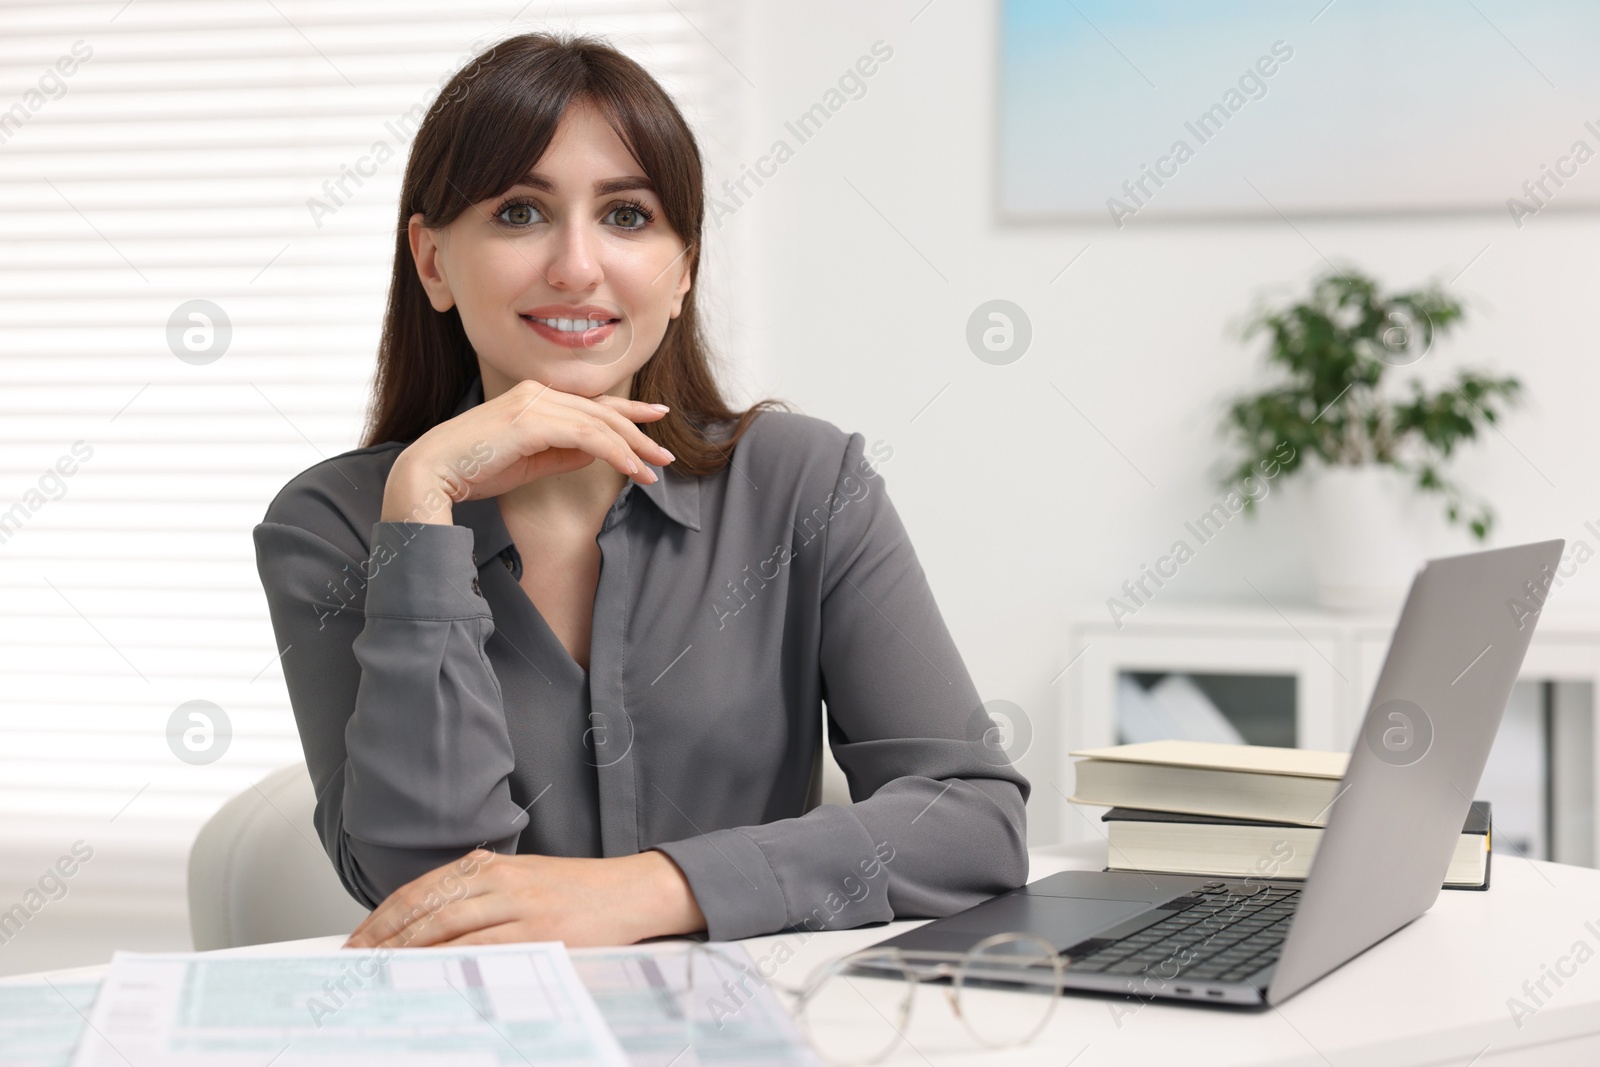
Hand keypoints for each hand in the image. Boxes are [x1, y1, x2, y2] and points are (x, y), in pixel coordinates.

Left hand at [341, 848, 705, 948]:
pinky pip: (481, 948)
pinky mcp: (536, 931)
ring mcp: (517, 904)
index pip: (422, 888)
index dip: (384, 916)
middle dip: (383, 936)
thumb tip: (429, 929)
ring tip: (377, 971)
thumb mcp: (524, 880)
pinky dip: (447, 962)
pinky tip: (426, 975)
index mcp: (491, 863)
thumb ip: (481, 895)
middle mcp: (498, 878)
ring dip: (405, 951)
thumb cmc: (580, 891)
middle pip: (425, 907)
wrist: (633, 891)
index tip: (358, 939)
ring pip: (444, 926)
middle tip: (354, 961)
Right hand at [381, 379, 676, 524]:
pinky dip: (614, 452)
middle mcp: (537, 393)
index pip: (591, 404)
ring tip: (654, 470)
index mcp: (534, 399)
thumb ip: (562, 454)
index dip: (627, 410)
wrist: (432, 474)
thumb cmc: (474, 470)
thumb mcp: (529, 464)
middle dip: (639, 433)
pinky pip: (586, 437)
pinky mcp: (531, 422)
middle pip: (602, 411)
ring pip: (599, 423)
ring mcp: (534, 404)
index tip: (656, 416)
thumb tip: (595, 454)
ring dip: (632, 448)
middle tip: (666, 456)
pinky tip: (632, 468)